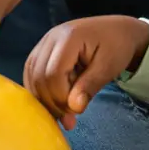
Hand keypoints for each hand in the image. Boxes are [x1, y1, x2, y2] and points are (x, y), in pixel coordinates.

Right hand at [24, 16, 148, 128]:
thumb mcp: (109, 68)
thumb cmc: (116, 47)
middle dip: (52, 101)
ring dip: (44, 98)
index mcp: (69, 37)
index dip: (61, 97)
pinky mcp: (42, 50)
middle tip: (70, 118)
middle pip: (39, 76)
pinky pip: (32, 73)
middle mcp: (51, 37)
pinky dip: (40, 91)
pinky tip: (55, 102)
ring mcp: (44, 42)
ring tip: (63, 112)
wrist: (117, 31)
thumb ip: (90, 86)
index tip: (76, 112)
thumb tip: (74, 109)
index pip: (53, 73)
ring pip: (31, 76)